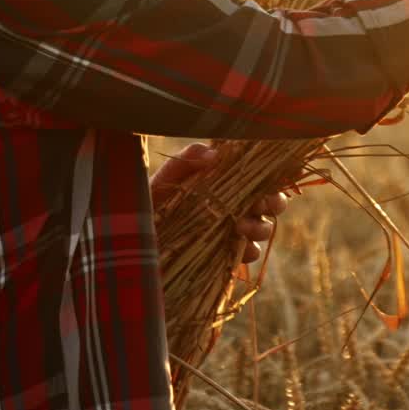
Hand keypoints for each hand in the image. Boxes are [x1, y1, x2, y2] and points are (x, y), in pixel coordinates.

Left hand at [150, 142, 289, 264]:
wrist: (134, 246)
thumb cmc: (148, 206)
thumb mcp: (163, 181)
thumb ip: (186, 162)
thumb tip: (216, 154)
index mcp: (220, 181)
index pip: (255, 173)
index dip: (270, 173)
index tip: (270, 176)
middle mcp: (231, 204)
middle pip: (269, 200)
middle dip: (274, 201)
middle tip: (264, 203)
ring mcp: (230, 231)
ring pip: (263, 226)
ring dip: (262, 226)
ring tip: (242, 227)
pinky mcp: (226, 256)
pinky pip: (250, 252)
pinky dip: (250, 249)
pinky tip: (240, 248)